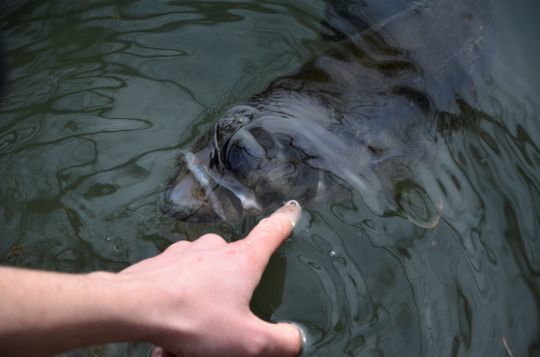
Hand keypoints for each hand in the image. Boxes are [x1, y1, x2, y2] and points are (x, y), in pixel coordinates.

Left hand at [120, 201, 302, 355]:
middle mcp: (216, 248)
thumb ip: (280, 341)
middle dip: (232, 297)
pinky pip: (179, 283)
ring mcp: (187, 252)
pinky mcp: (163, 262)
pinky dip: (179, 305)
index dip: (285, 222)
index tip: (291, 211)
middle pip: (236, 268)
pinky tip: (169, 331)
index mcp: (243, 259)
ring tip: (188, 339)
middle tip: (218, 332)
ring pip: (205, 279)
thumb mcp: (247, 341)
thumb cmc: (193, 319)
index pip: (272, 232)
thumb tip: (296, 339)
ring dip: (202, 306)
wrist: (132, 308)